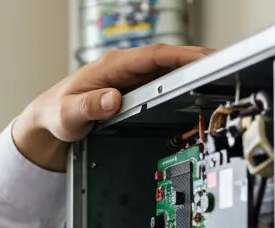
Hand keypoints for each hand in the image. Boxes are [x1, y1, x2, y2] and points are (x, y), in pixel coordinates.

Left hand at [12, 43, 212, 170]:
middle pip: (168, 60)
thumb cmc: (54, 115)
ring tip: (220, 79)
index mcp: (111, 67)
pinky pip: (162, 85)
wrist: (48, 124)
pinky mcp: (133, 93)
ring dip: (192, 74)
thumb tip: (113, 98)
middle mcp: (123, 69)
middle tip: (226, 67)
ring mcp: (130, 80)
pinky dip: (181, 87)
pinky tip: (197, 94)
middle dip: (197, 61)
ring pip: (168, 72)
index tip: (205, 59)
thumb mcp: (69, 115)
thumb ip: (89, 107)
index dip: (182, 57)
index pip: (154, 56)